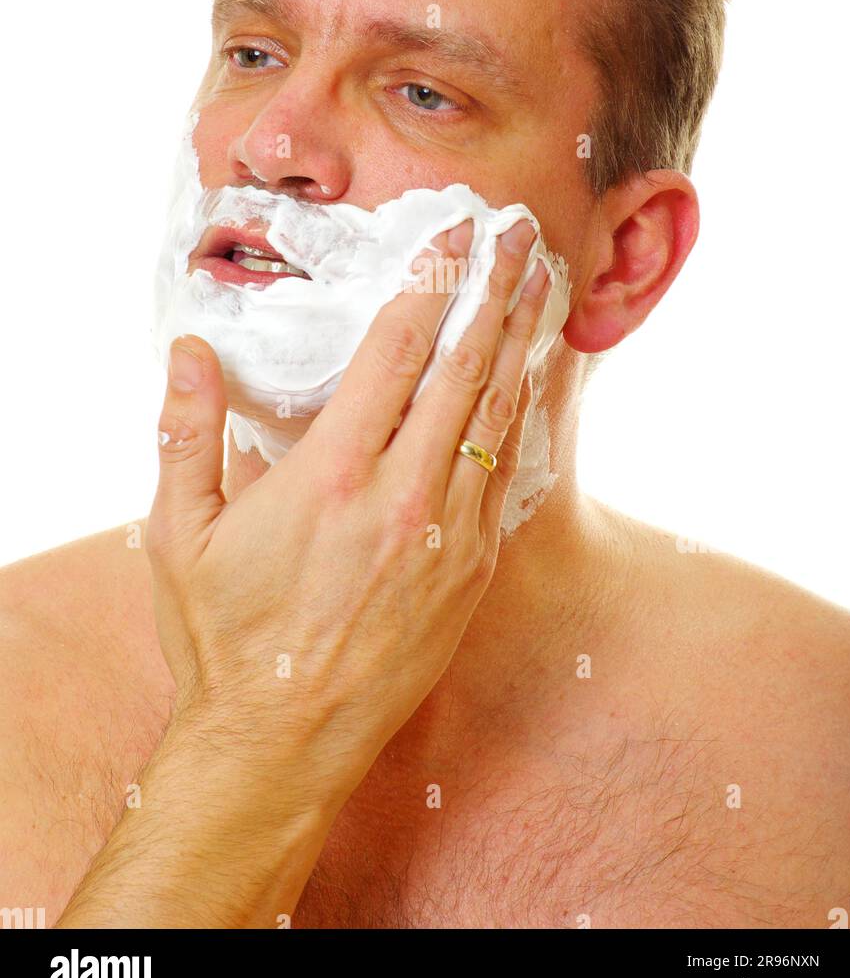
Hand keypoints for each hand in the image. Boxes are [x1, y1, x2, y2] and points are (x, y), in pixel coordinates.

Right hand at [146, 216, 551, 819]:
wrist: (281, 744)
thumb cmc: (226, 637)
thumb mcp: (178, 535)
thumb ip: (185, 434)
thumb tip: (189, 350)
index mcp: (331, 475)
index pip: (396, 350)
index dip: (430, 280)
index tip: (454, 232)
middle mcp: (402, 497)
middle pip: (465, 367)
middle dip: (497, 289)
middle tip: (523, 232)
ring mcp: (448, 536)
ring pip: (498, 417)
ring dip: (523, 341)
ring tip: (543, 284)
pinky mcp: (471, 573)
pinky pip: (505, 475)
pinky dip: (519, 416)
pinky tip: (528, 381)